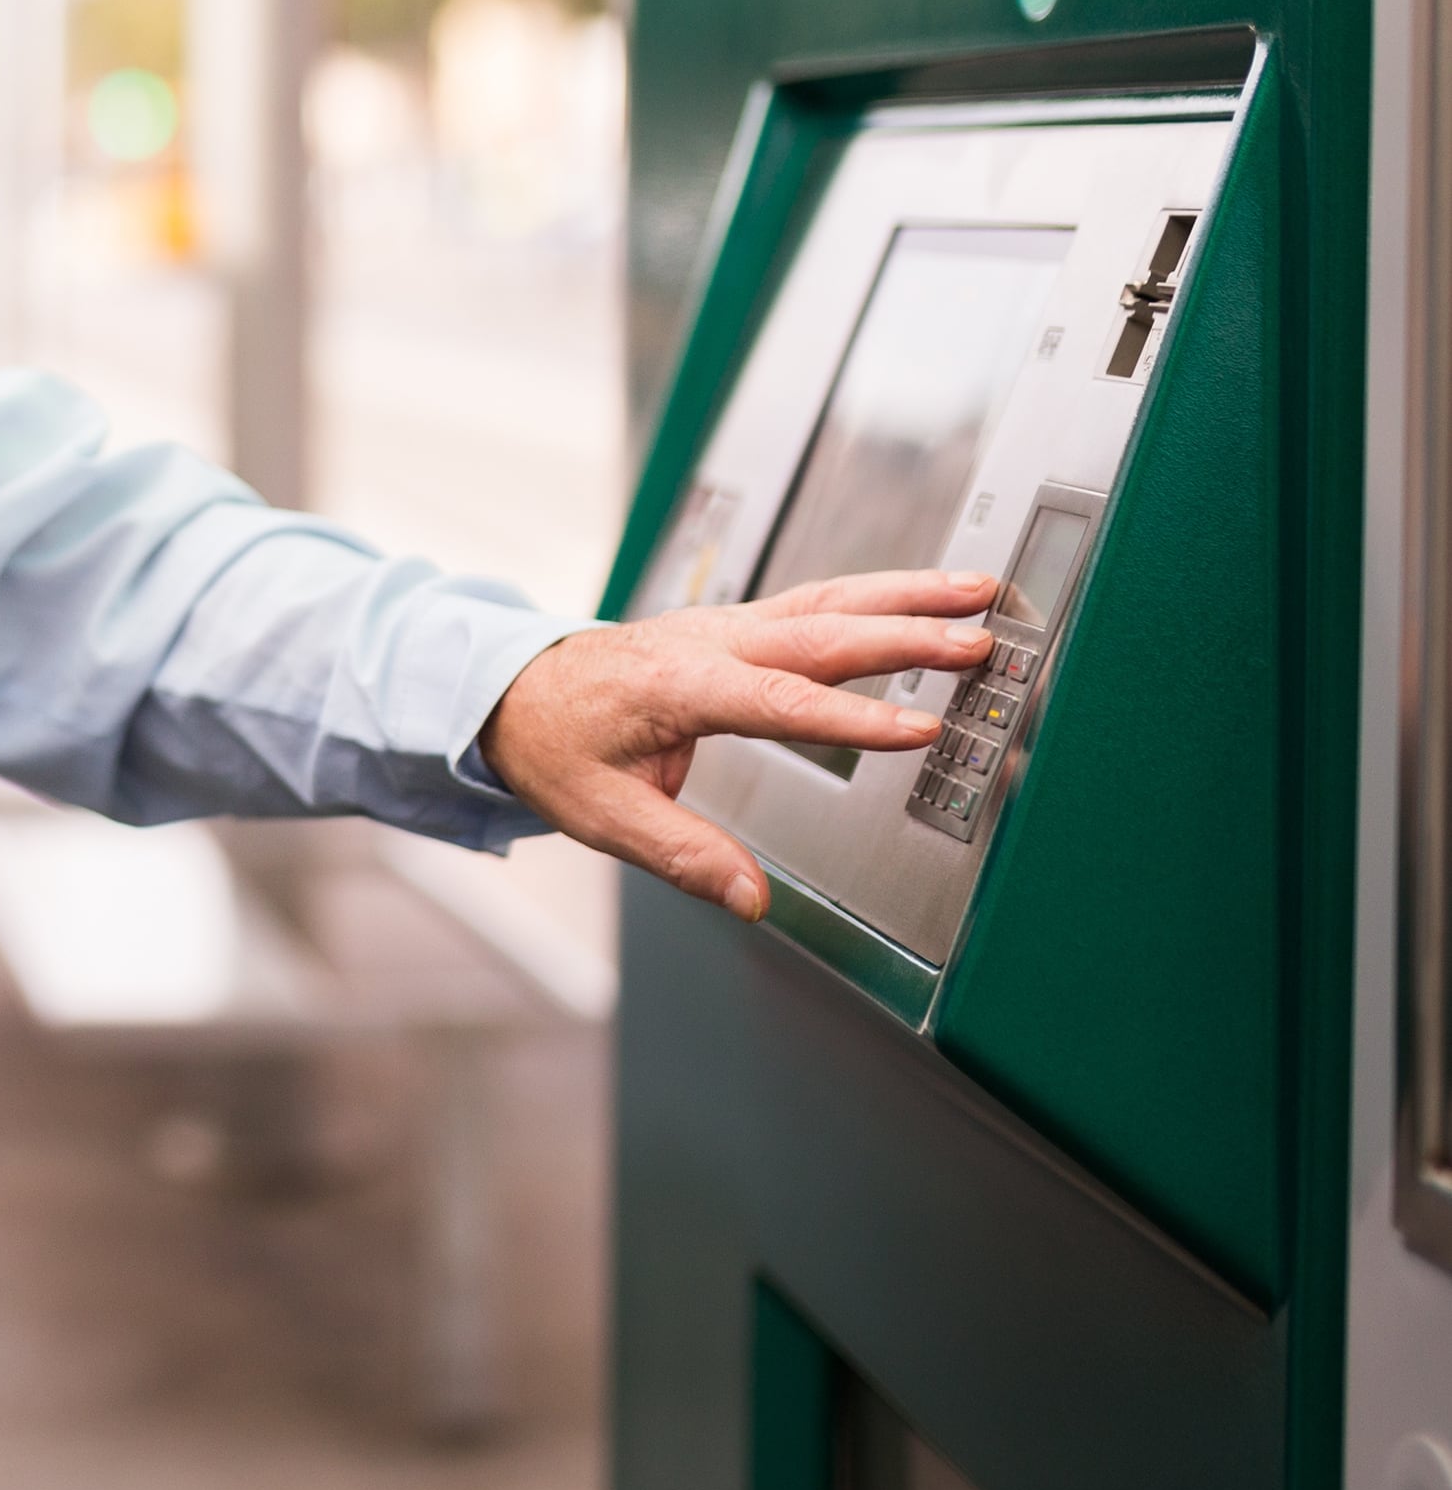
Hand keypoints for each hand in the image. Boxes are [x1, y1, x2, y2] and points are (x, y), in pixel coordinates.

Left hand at [478, 570, 996, 921]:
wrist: (511, 688)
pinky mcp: (735, 626)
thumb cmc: (552, 744)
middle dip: (904, 637)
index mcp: (677, 686)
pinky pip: (814, 601)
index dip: (850, 719)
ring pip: (825, 600)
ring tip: (977, 591)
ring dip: (904, 594)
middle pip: (819, 635)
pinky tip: (923, 595)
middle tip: (978, 641)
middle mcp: (707, 642)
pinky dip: (874, 595)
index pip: (778, 702)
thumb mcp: (601, 814)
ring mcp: (723, 626)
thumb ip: (683, 854)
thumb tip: (750, 898)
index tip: (918, 730)